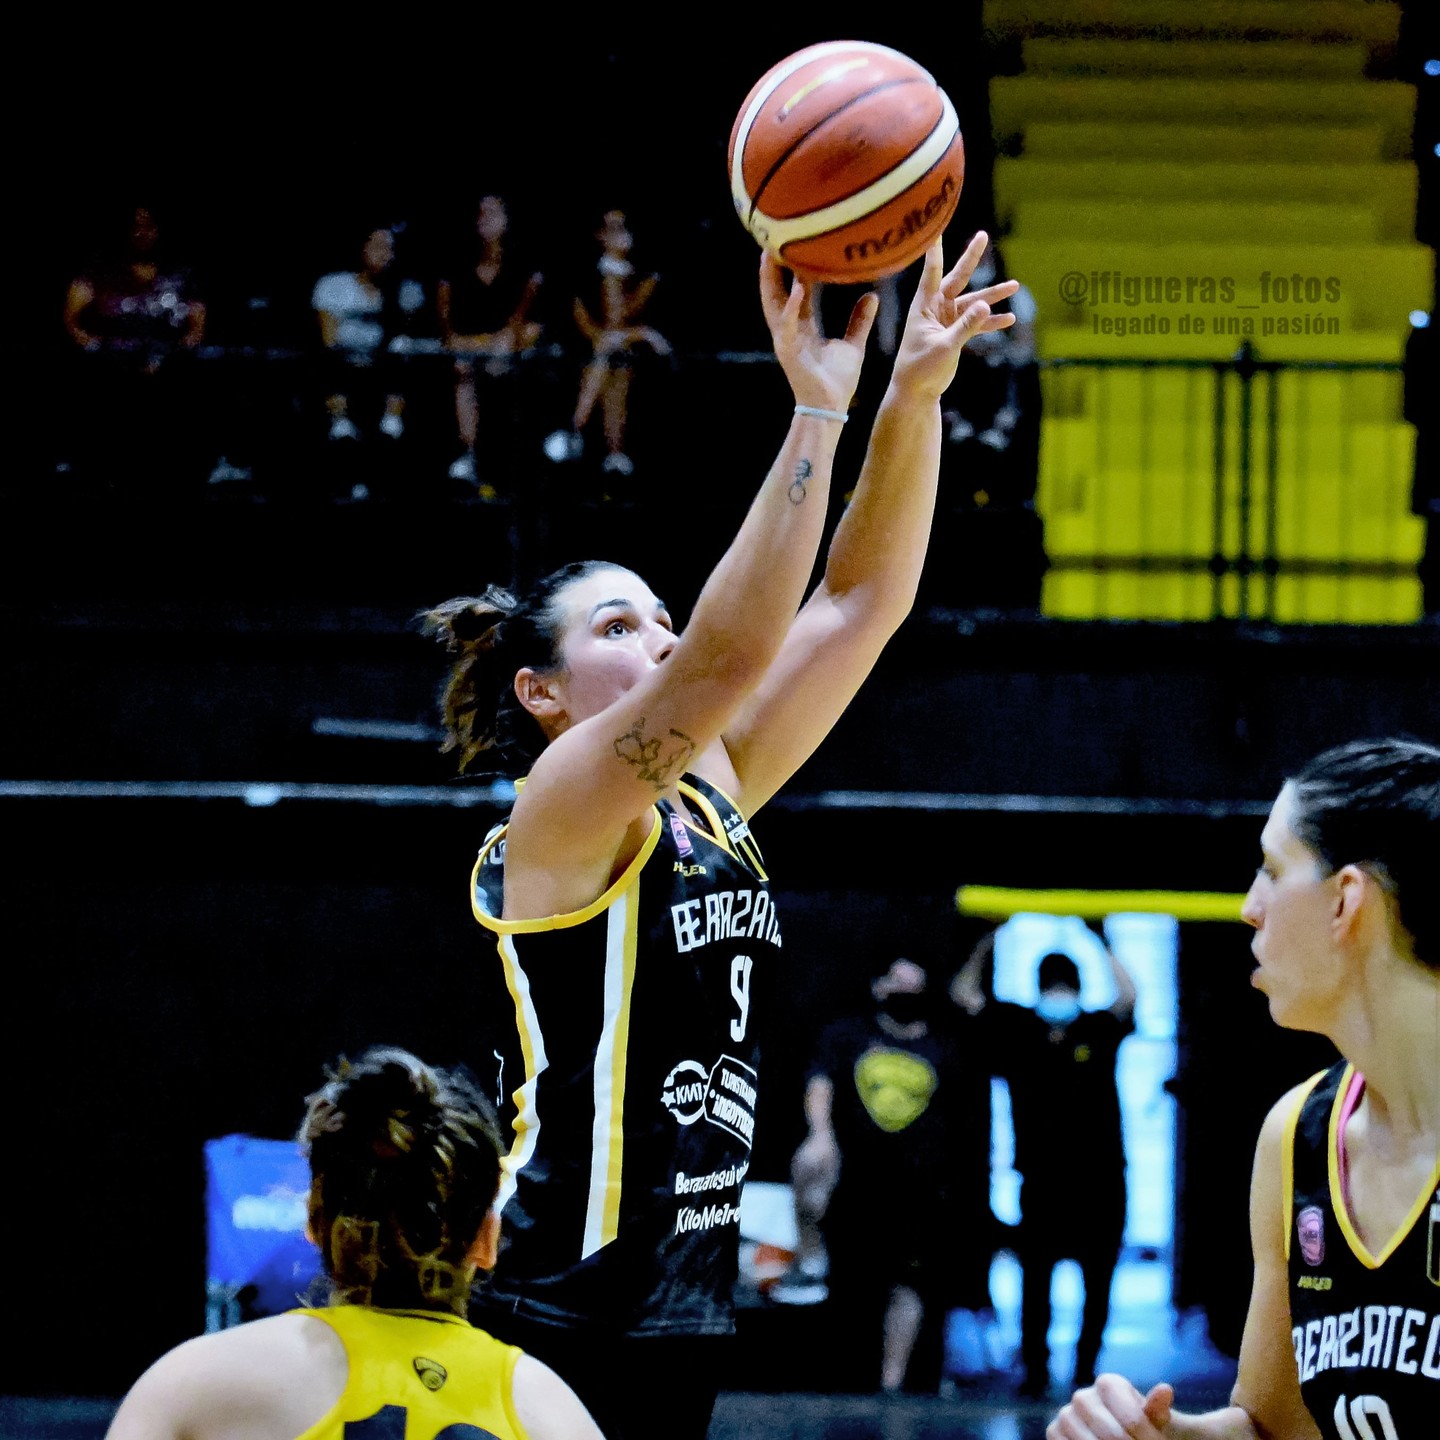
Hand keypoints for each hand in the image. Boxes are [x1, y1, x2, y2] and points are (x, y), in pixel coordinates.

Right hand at [759, 252, 877, 413]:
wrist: (831, 407)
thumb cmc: (838, 381)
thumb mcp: (853, 344)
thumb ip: (859, 320)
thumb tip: (872, 296)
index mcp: (804, 327)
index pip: (798, 291)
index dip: (796, 269)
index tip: (799, 246)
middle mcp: (790, 329)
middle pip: (777, 292)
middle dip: (773, 268)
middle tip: (774, 239)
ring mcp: (786, 339)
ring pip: (774, 303)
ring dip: (771, 280)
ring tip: (771, 254)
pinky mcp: (787, 351)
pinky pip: (787, 324)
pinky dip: (791, 306)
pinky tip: (796, 289)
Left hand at [891, 231, 1020, 403]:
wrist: (916, 392)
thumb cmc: (920, 369)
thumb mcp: (944, 347)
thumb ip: (965, 326)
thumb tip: (986, 304)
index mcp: (924, 306)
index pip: (932, 273)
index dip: (935, 251)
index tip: (936, 229)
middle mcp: (935, 308)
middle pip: (957, 278)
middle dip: (971, 258)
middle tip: (983, 235)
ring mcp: (946, 320)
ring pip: (973, 302)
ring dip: (992, 295)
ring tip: (1015, 285)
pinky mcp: (955, 333)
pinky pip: (976, 323)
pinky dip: (991, 321)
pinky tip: (1009, 318)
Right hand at [1048, 1376, 1174, 1439]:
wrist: (1119, 1430)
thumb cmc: (1139, 1425)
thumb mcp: (1152, 1418)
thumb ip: (1156, 1408)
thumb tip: (1166, 1390)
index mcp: (1108, 1384)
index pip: (1133, 1421)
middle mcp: (1082, 1396)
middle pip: (1113, 1436)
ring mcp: (1066, 1415)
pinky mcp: (1054, 1432)